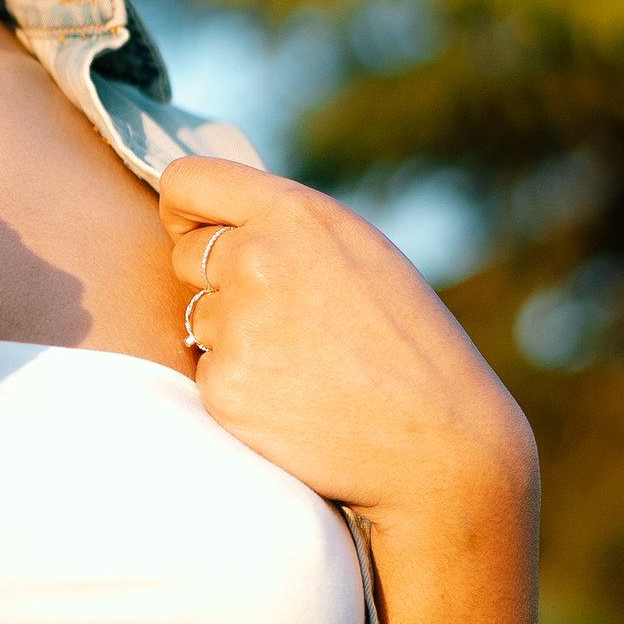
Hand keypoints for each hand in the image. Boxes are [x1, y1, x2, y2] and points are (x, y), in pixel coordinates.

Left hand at [159, 155, 536, 536]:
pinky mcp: (223, 387)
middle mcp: (258, 260)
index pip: (186, 180)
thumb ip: (285, 227)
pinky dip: (239, 387)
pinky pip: (206, 373)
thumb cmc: (407, 344)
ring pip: (196, 318)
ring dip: (232, 337)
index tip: (194, 230)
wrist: (439, 443)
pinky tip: (294, 400)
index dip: (184, 210)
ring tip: (304, 363)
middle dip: (218, 281)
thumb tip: (208, 223)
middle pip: (184, 255)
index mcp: (296, 214)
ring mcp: (237, 325)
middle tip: (285, 317)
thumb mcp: (360, 252)